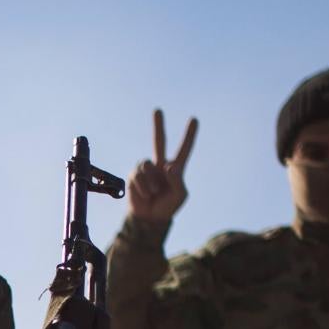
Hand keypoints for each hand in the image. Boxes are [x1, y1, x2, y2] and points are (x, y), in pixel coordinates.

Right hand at [127, 108, 196, 229]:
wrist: (149, 218)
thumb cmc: (167, 207)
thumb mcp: (180, 196)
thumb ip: (178, 181)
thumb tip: (168, 166)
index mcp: (175, 168)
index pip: (184, 149)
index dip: (189, 135)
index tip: (194, 119)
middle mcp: (160, 165)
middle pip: (159, 141)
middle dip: (158, 125)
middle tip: (158, 110)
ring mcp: (146, 169)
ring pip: (147, 165)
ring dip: (151, 181)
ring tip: (154, 193)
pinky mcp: (134, 175)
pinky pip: (138, 175)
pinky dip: (143, 186)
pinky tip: (146, 195)